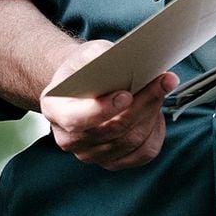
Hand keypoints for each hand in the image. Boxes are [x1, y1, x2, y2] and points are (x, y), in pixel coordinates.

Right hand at [40, 40, 178, 170]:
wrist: (84, 85)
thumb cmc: (85, 68)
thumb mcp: (87, 54)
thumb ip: (100, 57)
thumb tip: (127, 63)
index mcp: (53, 109)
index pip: (76, 119)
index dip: (102, 110)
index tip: (127, 95)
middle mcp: (67, 137)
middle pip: (111, 130)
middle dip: (141, 105)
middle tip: (162, 82)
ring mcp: (88, 154)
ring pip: (131, 141)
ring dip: (151, 115)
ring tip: (160, 90)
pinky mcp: (111, 162)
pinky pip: (143, 153)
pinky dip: (155, 132)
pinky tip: (155, 113)